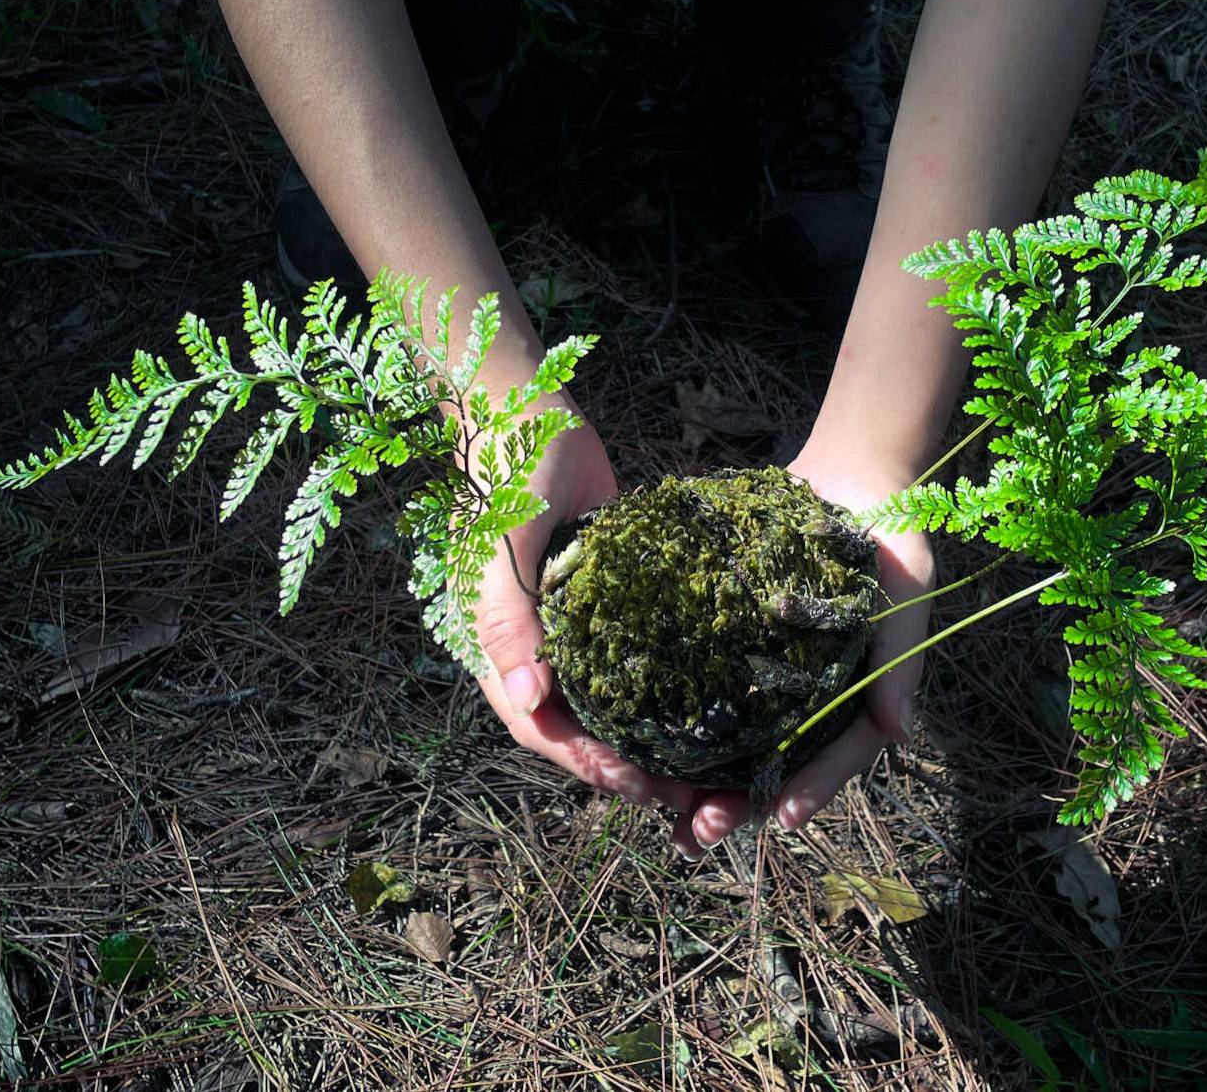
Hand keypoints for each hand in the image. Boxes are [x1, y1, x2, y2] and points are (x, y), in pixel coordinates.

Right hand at [473, 414, 695, 814]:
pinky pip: (632, 662)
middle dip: (625, 768)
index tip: (634, 782)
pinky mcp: (606, 604)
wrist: (530, 410)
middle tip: (687, 795)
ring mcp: (571, 628)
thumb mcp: (503, 544)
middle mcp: (534, 648)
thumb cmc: (510, 472)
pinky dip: (662, 693)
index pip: (538, 727)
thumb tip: (527, 700)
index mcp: (498, 647)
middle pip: (577, 729)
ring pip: (609, 704)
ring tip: (703, 772)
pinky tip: (708, 709)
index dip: (583, 762)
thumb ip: (508, 620)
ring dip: (648, 742)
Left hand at [671, 443, 934, 855]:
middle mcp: (812, 697)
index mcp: (858, 698)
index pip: (836, 756)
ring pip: (735, 740)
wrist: (853, 481)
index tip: (778, 820)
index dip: (810, 790)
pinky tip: (639, 740)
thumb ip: (900, 660)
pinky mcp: (735, 643)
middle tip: (697, 834)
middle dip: (737, 804)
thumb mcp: (907, 594)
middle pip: (775, 765)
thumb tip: (899, 733)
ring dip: (699, 779)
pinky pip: (707, 689)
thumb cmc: (891, 541)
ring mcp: (772, 674)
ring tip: (661, 813)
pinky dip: (678, 720)